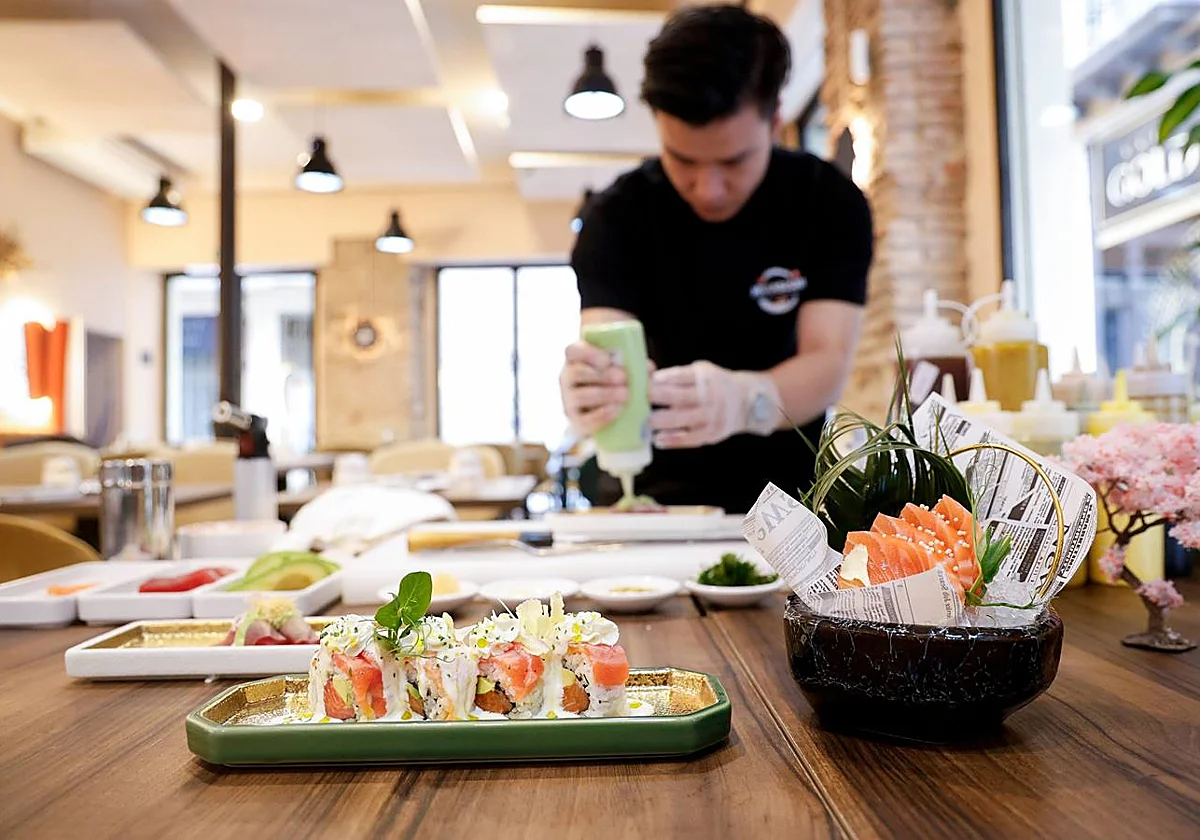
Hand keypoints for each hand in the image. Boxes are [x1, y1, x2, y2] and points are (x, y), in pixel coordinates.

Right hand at [559, 341, 628, 435]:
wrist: (607, 412)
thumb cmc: (613, 382)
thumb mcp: (620, 368)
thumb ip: (633, 365)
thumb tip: (649, 368)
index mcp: (576, 360)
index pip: (572, 351)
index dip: (588, 354)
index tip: (607, 360)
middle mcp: (567, 378)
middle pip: (576, 373)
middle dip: (601, 376)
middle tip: (623, 378)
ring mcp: (569, 400)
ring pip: (580, 396)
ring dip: (605, 394)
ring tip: (625, 395)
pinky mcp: (575, 421)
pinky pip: (584, 420)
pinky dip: (601, 415)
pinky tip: (617, 409)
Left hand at [649, 361, 781, 448]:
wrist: (747, 402)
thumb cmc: (716, 384)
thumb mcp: (702, 371)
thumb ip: (678, 376)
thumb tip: (647, 379)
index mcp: (704, 377)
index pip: (680, 376)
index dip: (661, 379)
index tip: (643, 381)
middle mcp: (708, 396)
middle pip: (678, 397)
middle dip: (655, 398)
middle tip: (634, 400)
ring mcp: (710, 417)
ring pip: (681, 419)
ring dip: (659, 422)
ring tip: (642, 422)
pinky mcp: (710, 434)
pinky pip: (688, 439)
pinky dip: (672, 441)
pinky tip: (657, 440)